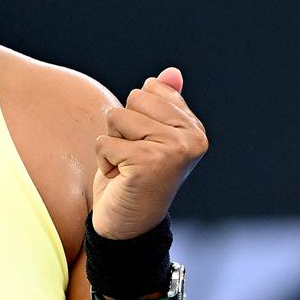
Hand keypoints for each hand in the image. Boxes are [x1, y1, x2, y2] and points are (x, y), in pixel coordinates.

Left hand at [92, 67, 207, 239]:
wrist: (127, 227)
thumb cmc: (134, 177)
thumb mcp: (148, 136)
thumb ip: (163, 103)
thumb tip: (171, 72)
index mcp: (194, 129)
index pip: (150, 89)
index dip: (136, 116)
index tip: (146, 146)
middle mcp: (191, 139)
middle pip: (134, 98)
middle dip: (122, 128)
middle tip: (134, 159)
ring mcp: (173, 150)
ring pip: (117, 117)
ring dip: (112, 144)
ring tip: (127, 168)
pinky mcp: (149, 162)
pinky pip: (105, 142)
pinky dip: (104, 162)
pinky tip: (121, 180)